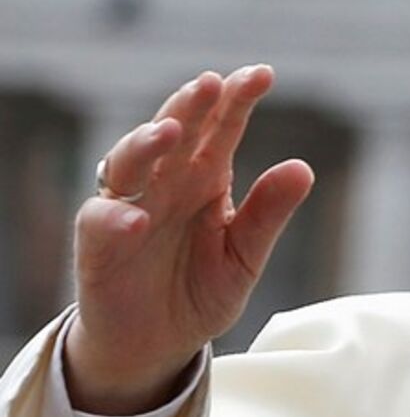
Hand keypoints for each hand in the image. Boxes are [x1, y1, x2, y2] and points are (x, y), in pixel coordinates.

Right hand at [66, 65, 313, 413]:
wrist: (160, 342)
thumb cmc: (201, 291)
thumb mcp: (245, 256)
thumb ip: (268, 214)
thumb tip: (304, 168)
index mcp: (206, 178)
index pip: (222, 128)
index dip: (237, 99)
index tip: (262, 74)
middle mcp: (166, 182)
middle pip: (175, 131)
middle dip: (191, 105)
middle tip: (211, 84)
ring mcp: (129, 207)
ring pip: (130, 161)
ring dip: (146, 142)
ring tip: (171, 132)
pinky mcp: (99, 244)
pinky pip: (101, 222)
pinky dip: (117, 217)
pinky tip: (138, 219)